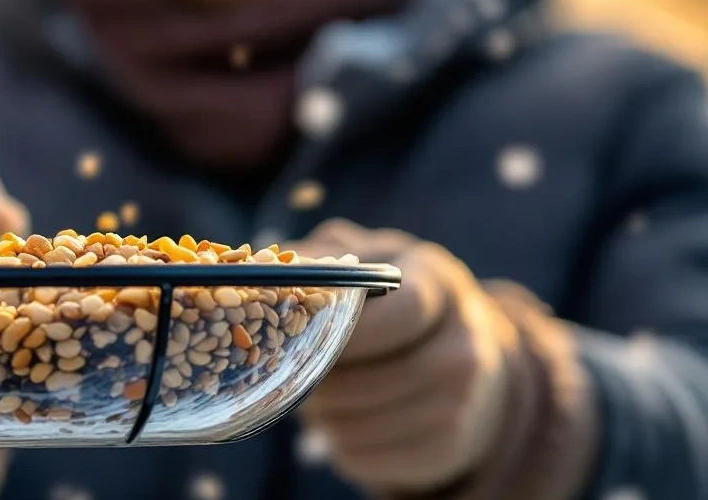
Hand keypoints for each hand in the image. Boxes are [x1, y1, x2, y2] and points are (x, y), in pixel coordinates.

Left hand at [291, 220, 512, 494]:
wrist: (454, 352)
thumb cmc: (385, 300)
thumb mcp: (360, 263)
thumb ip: (316, 260)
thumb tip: (256, 270)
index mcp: (437, 282)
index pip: (404, 310)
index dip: (349, 329)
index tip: (306, 335)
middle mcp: (464, 342)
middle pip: (379, 379)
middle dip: (323, 383)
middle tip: (293, 375)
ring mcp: (464, 400)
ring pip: (365, 426)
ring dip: (323, 418)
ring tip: (318, 397)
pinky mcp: (450, 445)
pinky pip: (370, 460)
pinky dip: (340, 446)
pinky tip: (340, 422)